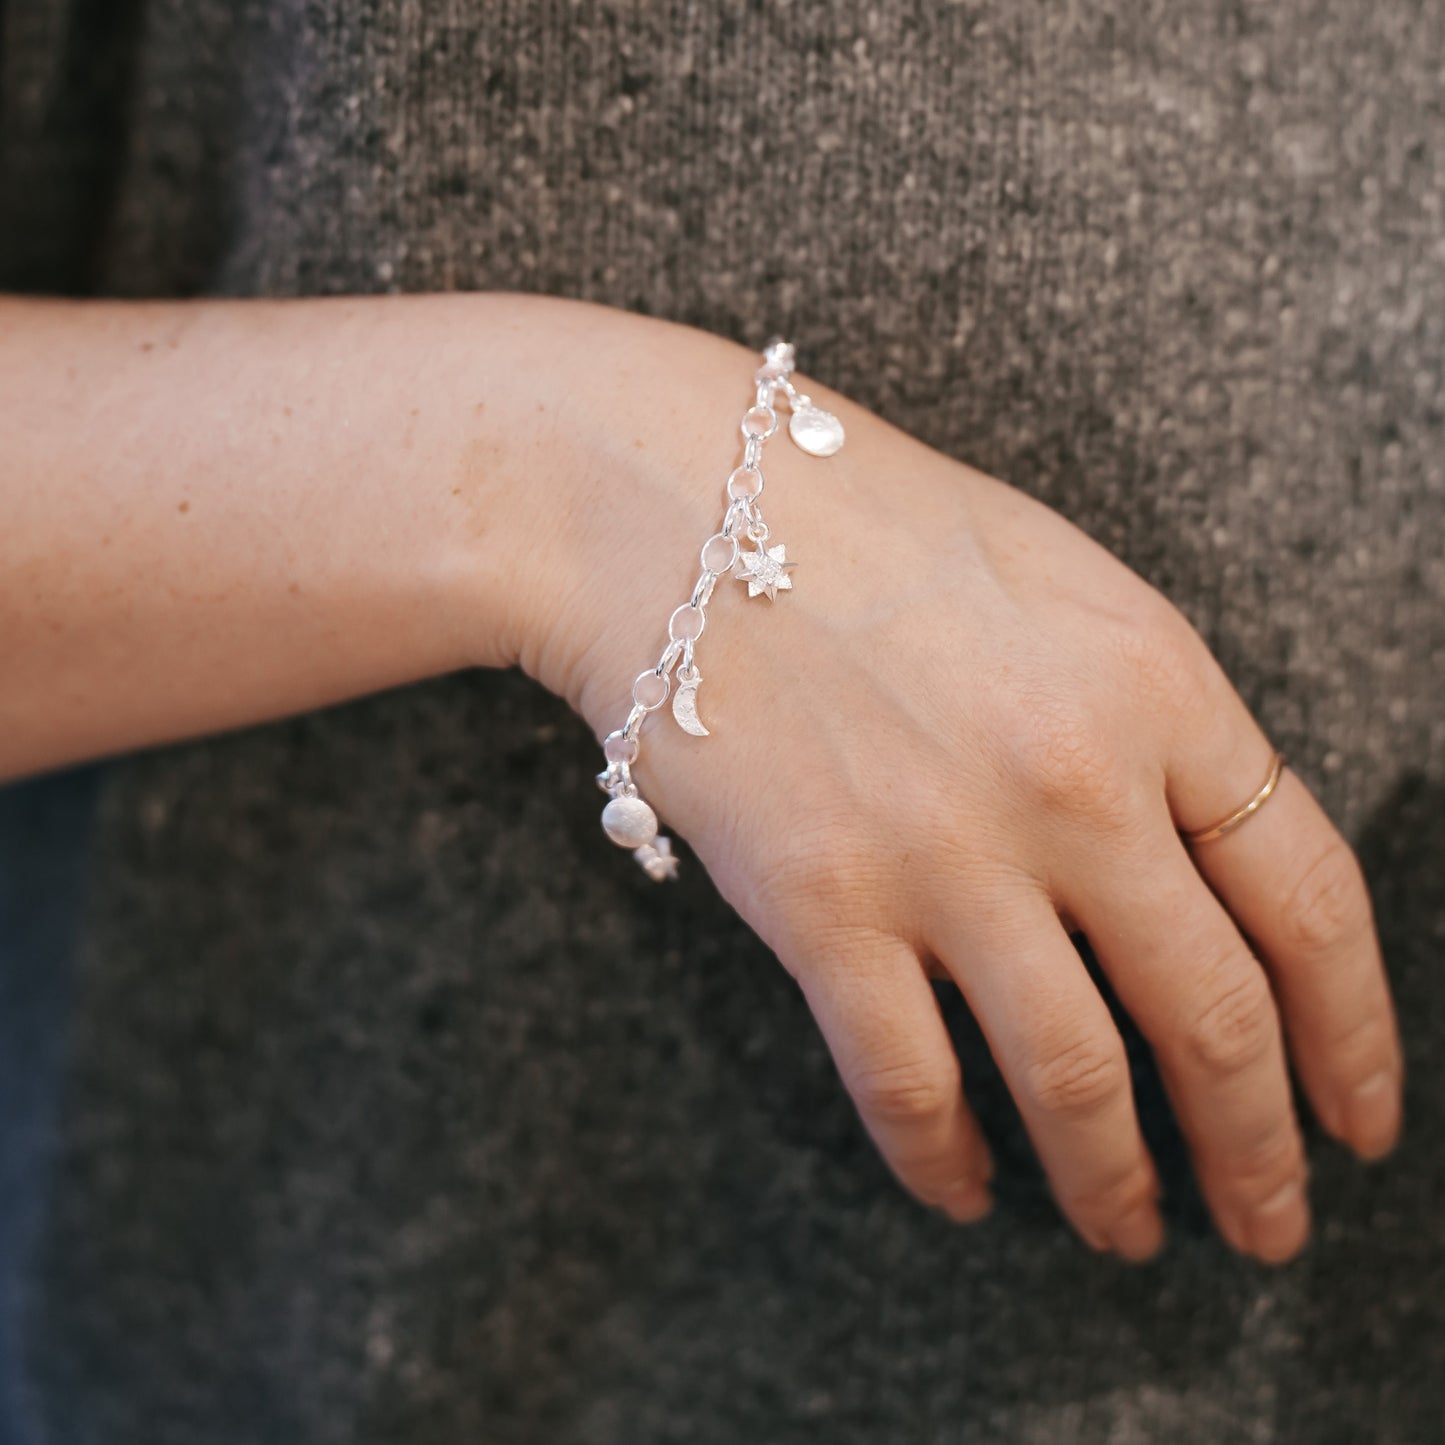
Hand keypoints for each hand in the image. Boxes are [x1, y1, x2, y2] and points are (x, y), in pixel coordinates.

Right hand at [546, 324, 1402, 1263]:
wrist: (673, 502)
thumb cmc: (864, 521)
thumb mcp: (1059, 582)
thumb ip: (1152, 714)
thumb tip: (1200, 862)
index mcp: (1158, 685)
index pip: (1307, 901)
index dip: (1354, 1035)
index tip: (1359, 1117)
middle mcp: (1075, 786)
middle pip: (1214, 1019)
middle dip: (1259, 1150)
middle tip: (1267, 1224)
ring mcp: (947, 854)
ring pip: (1076, 1082)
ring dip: (1116, 1185)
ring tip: (1130, 1231)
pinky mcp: (821, 907)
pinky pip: (908, 1082)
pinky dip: (942, 1160)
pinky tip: (960, 1192)